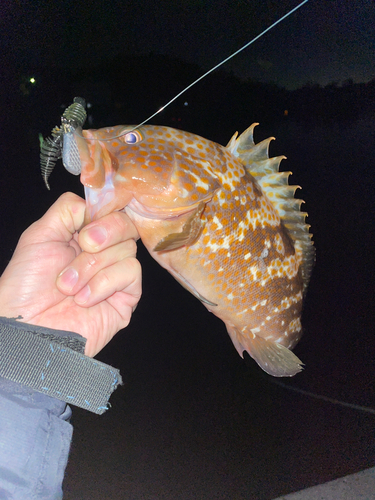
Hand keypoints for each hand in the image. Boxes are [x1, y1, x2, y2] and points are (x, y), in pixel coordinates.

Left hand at [0, 192, 140, 355]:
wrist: (28, 326)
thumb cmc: (27, 286)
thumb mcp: (40, 235)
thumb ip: (68, 210)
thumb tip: (95, 204)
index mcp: (83, 235)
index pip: (111, 210)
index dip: (104, 213)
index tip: (84, 226)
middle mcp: (103, 252)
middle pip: (125, 224)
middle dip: (102, 234)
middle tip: (81, 246)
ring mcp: (116, 274)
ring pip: (127, 249)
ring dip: (92, 266)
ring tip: (69, 286)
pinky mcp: (126, 297)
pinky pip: (130, 272)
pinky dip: (104, 282)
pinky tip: (84, 298)